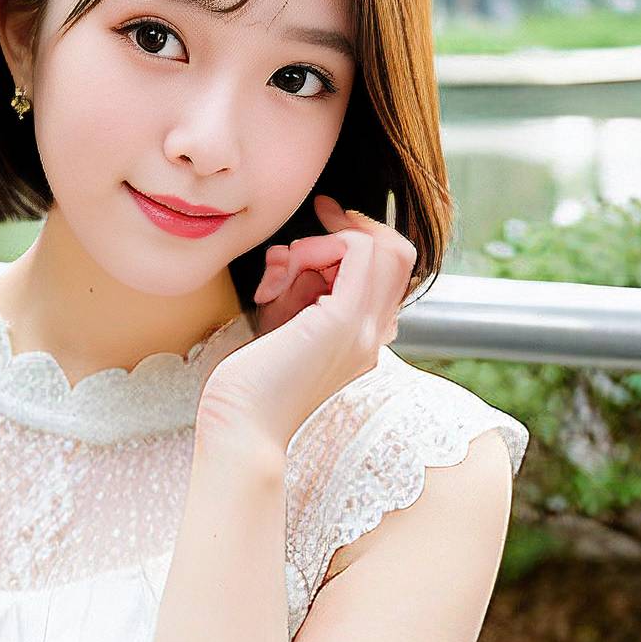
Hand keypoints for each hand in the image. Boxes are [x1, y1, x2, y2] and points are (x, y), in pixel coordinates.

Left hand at [198, 192, 417, 447]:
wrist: (242, 427)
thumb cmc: (250, 382)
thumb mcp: (281, 324)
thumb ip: (297, 288)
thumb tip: (292, 251)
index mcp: (364, 339)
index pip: (390, 273)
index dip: (360, 237)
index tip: (323, 219)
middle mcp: (374, 335)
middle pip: (398, 254)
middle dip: (352, 227)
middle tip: (318, 214)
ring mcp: (366, 330)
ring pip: (383, 247)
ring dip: (326, 241)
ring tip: (282, 269)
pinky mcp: (345, 322)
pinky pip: (357, 251)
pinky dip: (320, 245)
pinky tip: (284, 271)